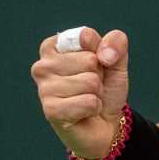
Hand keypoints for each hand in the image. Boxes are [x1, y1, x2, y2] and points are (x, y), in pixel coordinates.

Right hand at [30, 26, 129, 159]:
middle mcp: (42, 65)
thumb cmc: (104, 88)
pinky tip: (83, 113)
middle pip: (89, 60)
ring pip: (90, 82)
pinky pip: (88, 102)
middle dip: (98, 75)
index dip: (100, 53)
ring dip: (96, 93)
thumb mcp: (115, 59)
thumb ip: (115, 42)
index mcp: (54, 46)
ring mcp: (44, 88)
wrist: (106, 123)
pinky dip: (94, 108)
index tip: (94, 66)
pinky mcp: (50, 110)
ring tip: (86, 98)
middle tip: (90, 87)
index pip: (85, 36)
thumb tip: (104, 55)